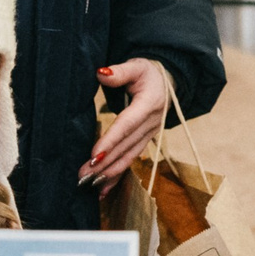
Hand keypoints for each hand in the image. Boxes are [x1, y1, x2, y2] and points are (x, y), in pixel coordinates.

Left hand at [83, 57, 170, 193]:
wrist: (171, 83)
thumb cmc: (150, 74)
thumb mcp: (138, 66)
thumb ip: (120, 71)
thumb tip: (102, 73)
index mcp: (149, 104)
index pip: (127, 124)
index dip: (111, 141)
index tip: (95, 155)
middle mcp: (151, 123)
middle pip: (126, 146)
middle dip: (105, 163)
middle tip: (83, 176)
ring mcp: (149, 135)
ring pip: (129, 157)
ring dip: (110, 173)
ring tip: (90, 185)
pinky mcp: (144, 141)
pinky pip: (130, 160)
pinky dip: (117, 176)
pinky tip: (103, 189)